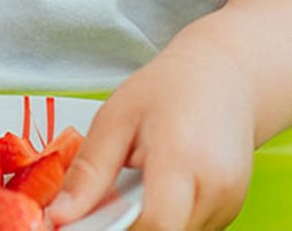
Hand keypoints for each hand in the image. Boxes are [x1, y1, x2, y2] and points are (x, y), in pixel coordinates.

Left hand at [48, 38, 255, 229]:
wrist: (224, 76)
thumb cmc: (170, 89)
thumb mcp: (115, 119)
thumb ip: (88, 173)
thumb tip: (59, 216)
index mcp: (183, 159)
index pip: (156, 224)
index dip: (119, 229)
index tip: (91, 218)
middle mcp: (216, 188)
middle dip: (131, 224)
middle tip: (115, 194)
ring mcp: (229, 203)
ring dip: (150, 222)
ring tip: (144, 181)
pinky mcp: (232, 210)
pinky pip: (191, 228)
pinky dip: (169, 218)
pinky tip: (163, 187)